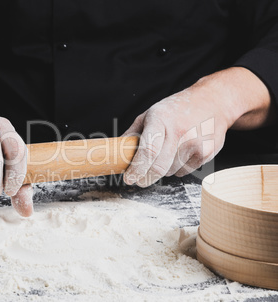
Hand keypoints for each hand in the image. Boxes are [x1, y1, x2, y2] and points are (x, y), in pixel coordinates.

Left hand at [123, 67, 271, 186]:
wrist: (213, 101)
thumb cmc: (176, 109)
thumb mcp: (150, 114)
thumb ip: (133, 134)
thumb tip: (116, 154)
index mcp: (161, 120)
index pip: (147, 151)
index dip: (137, 169)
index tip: (129, 178)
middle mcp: (179, 132)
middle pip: (158, 168)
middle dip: (144, 178)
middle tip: (138, 180)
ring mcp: (195, 143)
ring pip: (169, 172)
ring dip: (162, 170)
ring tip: (166, 153)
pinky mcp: (206, 153)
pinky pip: (183, 172)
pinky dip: (176, 168)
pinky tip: (180, 152)